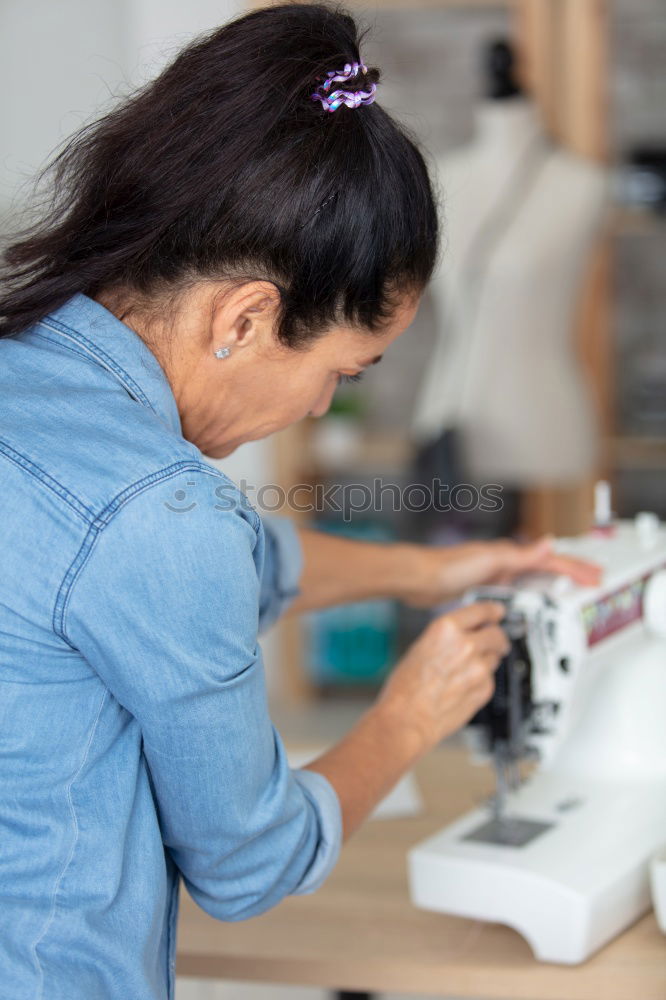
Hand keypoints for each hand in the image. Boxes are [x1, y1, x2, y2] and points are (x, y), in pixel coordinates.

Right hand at [375, 601, 508, 756]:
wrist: (408, 718)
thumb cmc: (405, 688)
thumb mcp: (421, 648)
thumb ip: (447, 637)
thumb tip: (465, 634)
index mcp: (446, 629)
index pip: (482, 611)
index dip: (493, 611)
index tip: (498, 612)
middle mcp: (466, 644)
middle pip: (496, 633)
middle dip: (496, 636)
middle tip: (494, 641)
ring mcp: (478, 667)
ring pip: (495, 656)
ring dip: (487, 659)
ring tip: (468, 670)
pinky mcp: (485, 689)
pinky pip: (490, 678)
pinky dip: (482, 680)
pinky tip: (464, 686)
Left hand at [402, 536, 601, 608]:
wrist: (420, 579)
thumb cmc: (448, 567)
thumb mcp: (491, 561)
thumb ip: (522, 555)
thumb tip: (549, 544)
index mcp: (510, 555)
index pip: (551, 561)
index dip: (575, 568)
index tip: (595, 575)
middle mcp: (504, 563)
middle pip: (547, 568)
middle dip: (571, 573)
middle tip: (593, 579)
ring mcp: (495, 575)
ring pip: (533, 579)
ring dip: (554, 584)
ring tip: (571, 590)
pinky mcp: (485, 589)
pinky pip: (518, 592)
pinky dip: (532, 596)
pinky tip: (532, 603)